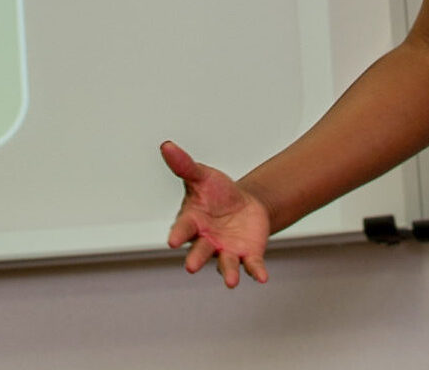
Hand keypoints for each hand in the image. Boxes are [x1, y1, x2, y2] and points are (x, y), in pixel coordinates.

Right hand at [160, 140, 271, 286]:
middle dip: (196, 259)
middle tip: (191, 267)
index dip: (178, 234)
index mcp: (193, 222)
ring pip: (225, 264)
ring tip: (231, 281)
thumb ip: (184, 165)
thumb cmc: (217, 193)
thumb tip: (166, 146)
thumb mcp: (202, 176)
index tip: (172, 241)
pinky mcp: (246, 254)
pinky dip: (255, 271)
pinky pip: (251, 265)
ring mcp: (226, 250)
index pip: (183, 229)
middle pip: (200, 252)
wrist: (244, 205)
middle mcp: (206, 241)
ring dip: (228, 272)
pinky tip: (262, 277)